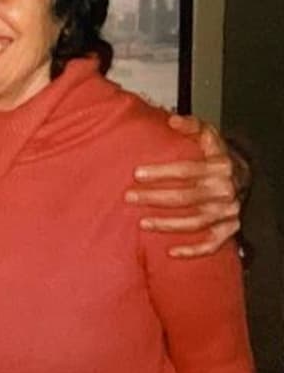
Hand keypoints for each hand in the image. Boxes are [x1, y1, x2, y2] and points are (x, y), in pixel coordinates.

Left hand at [127, 114, 240, 257]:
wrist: (242, 175)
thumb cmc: (216, 155)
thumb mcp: (208, 134)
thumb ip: (191, 125)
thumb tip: (173, 121)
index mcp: (220, 167)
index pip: (188, 170)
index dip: (161, 172)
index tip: (137, 174)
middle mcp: (225, 191)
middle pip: (187, 198)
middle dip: (155, 198)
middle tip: (130, 197)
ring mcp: (227, 212)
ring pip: (196, 222)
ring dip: (168, 224)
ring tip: (142, 223)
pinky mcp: (229, 229)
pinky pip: (212, 244)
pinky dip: (193, 250)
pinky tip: (171, 252)